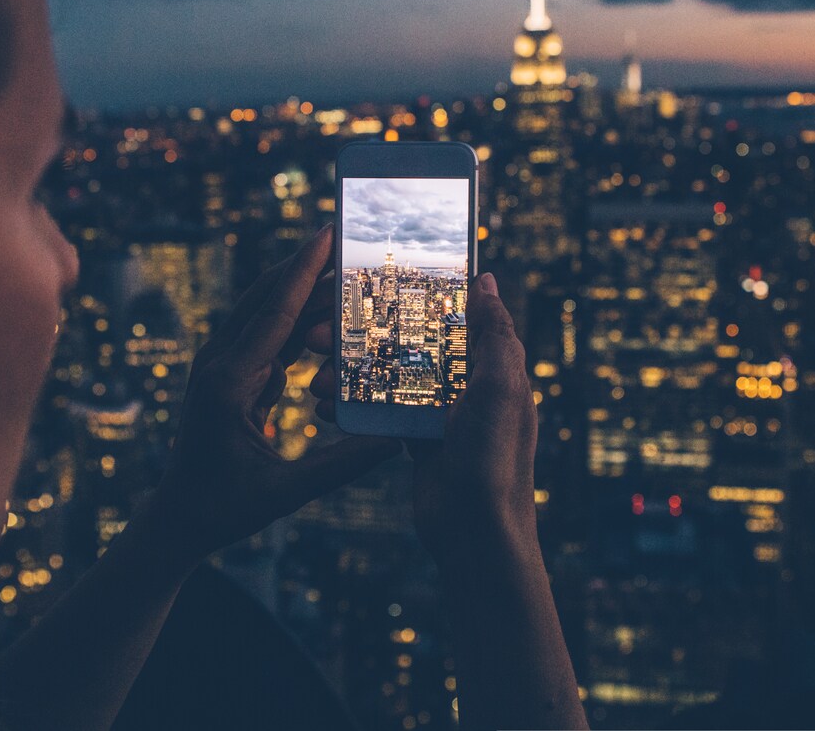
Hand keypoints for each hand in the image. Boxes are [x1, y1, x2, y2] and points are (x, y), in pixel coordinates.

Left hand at [141, 225, 399, 560]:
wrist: (176, 518)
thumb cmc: (225, 510)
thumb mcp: (285, 493)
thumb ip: (340, 465)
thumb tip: (394, 441)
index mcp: (228, 383)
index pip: (274, 314)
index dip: (304, 272)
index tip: (327, 234)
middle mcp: (219, 364)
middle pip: (267, 298)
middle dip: (305, 265)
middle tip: (344, 236)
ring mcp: (219, 365)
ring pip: (265, 312)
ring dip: (301, 288)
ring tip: (341, 264)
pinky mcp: (228, 374)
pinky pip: (265, 335)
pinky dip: (295, 318)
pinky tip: (323, 309)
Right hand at [310, 272, 537, 562]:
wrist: (477, 534)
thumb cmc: (495, 459)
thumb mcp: (501, 389)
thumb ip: (496, 335)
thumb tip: (488, 282)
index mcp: (491, 367)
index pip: (451, 316)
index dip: (412, 295)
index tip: (370, 280)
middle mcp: (466, 385)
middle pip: (411, 342)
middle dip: (365, 332)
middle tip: (319, 330)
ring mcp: (439, 413)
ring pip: (389, 375)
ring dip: (350, 369)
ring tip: (313, 370)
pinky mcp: (416, 440)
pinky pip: (381, 411)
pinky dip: (353, 405)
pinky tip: (324, 402)